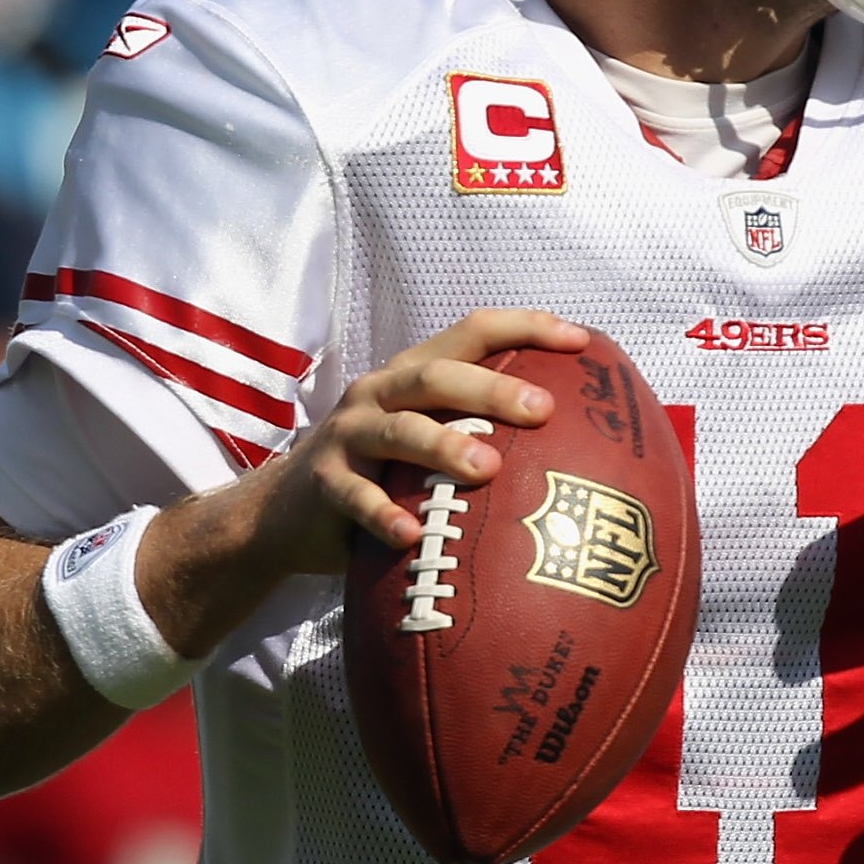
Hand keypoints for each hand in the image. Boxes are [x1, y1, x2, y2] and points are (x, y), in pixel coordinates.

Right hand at [252, 308, 590, 575]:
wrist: (282, 513)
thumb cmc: (382, 478)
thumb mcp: (425, 445)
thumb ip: (480, 434)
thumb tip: (582, 453)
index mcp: (413, 375)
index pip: (473, 332)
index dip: (525, 327)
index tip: (580, 341)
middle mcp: (379, 392)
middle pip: (436, 374)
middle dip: (491, 386)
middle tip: (541, 408)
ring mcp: (348, 435)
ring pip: (399, 429)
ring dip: (444, 444)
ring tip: (487, 468)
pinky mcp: (323, 483)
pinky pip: (356, 498)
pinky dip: (383, 515)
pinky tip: (410, 536)